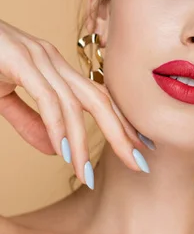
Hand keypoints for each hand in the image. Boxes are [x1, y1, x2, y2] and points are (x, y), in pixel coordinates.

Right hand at [0, 19, 151, 187]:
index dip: (122, 123)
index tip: (140, 146)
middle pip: (99, 100)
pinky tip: (64, 150)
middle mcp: (53, 60)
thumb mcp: (6, 97)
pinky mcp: (18, 61)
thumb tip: (55, 148)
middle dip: (122, 133)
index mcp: (55, 68)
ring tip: (85, 174)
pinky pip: (46, 98)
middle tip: (139, 163)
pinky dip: (57, 126)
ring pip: (74, 104)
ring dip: (82, 143)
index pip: (98, 98)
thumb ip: (30, 121)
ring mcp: (38, 59)